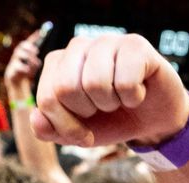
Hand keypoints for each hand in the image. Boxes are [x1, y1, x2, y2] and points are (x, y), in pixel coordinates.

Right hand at [3, 34, 41, 100]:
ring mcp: (13, 61)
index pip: (28, 42)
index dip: (33, 37)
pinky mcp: (11, 69)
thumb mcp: (33, 65)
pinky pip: (18, 66)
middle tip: (37, 52)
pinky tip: (28, 72)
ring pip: (20, 54)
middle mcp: (17, 55)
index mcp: (23, 53)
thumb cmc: (26, 72)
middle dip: (29, 47)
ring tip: (36, 64)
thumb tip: (41, 55)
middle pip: (21, 45)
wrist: (16, 84)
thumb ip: (35, 59)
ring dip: (29, 58)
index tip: (40, 32)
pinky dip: (25, 69)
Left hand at [32, 34, 188, 147]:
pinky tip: (138, 91)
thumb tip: (36, 120)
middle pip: (66, 88)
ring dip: (111, 104)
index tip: (84, 134)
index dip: (67, 127)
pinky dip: (133, 98)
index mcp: (57, 64)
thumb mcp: (76, 133)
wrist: (151, 121)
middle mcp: (78, 46)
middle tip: (103, 109)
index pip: (47, 99)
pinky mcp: (135, 45)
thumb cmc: (111, 120)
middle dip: (88, 113)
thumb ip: (49, 130)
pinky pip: (125, 81)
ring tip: (119, 98)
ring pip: (95, 83)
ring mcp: (106, 41)